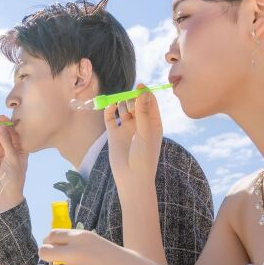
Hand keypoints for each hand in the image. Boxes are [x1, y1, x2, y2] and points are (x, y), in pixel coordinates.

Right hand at [0, 114, 27, 211]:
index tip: (4, 118)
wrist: (4, 192)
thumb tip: (1, 126)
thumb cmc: (14, 176)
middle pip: (2, 133)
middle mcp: (7, 148)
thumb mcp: (13, 158)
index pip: (14, 133)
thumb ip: (7, 142)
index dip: (9, 125)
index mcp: (19, 148)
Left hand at [37, 228, 150, 264]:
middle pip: (44, 252)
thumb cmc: (119, 260)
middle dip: (46, 256)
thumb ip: (77, 244)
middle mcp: (74, 252)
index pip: (52, 236)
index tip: (52, 247)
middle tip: (55, 262)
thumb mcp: (97, 243)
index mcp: (81, 237)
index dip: (49, 242)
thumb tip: (53, 247)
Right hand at [103, 84, 162, 198]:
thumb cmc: (144, 157)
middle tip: (129, 97)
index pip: (150, 102)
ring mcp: (126, 128)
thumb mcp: (146, 132)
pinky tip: (111, 107)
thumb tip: (142, 91)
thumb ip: (144, 112)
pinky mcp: (114, 133)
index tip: (139, 87)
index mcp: (153, 123)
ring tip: (121, 105)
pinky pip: (111, 117)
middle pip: (136, 103)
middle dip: (132, 97)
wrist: (132, 177)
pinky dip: (110, 110)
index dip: (145, 93)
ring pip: (123, 107)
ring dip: (121, 102)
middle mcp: (140, 124)